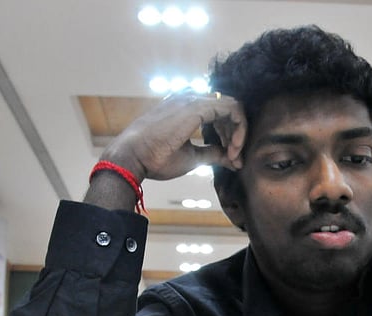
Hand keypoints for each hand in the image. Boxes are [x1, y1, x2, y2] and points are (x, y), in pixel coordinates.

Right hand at [100, 90, 245, 182]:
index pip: (219, 112)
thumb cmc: (155, 158)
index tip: (228, 155)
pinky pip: (232, 109)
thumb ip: (213, 154)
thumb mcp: (192, 157)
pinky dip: (239, 129)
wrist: (133, 156)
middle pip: (228, 109)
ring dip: (238, 132)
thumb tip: (233, 160)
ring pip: (232, 107)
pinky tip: (233, 148)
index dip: (229, 133)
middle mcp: (190, 97)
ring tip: (232, 154)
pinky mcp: (197, 106)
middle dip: (236, 134)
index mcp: (186, 106)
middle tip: (233, 156)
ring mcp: (193, 99)